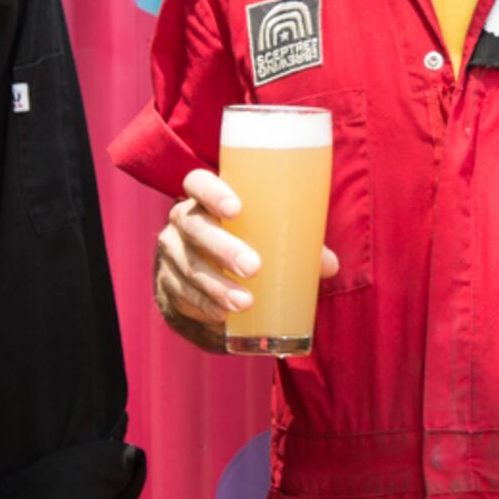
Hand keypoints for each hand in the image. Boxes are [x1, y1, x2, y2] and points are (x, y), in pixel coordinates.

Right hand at [151, 167, 335, 353]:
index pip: (199, 183)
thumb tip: (329, 266)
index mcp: (206, 198)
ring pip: (188, 266)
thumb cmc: (245, 238)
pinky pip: (182, 295)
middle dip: (223, 248)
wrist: (201, 268)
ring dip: (216, 286)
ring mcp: (172, 253)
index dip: (213, 193)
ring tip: (245, 302)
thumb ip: (297, 243)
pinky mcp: (169, 284)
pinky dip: (205, 306)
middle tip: (253, 267)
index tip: (237, 209)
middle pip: (194, 227)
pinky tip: (224, 315)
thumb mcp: (268, 234)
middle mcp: (184, 220)